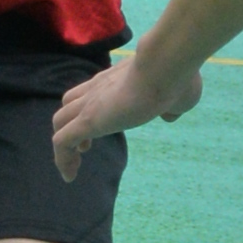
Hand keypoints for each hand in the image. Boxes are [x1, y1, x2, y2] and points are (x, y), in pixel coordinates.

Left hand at [50, 50, 200, 179]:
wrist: (166, 67)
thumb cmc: (177, 78)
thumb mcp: (182, 96)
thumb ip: (173, 106)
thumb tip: (171, 115)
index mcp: (116, 80)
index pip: (92, 92)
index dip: (91, 111)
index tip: (102, 129)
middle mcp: (97, 88)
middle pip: (69, 104)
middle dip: (72, 126)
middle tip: (85, 147)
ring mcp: (90, 104)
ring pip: (60, 121)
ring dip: (65, 145)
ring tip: (75, 166)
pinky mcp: (88, 120)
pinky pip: (62, 142)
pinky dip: (61, 159)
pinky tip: (70, 176)